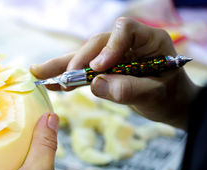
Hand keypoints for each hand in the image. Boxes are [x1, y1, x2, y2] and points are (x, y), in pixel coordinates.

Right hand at [31, 17, 199, 128]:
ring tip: (38, 72)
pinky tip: (49, 82)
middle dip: (79, 60)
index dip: (109, 46)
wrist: (168, 103)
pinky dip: (66, 77)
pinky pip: (82, 71)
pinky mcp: (103, 69)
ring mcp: (112, 55)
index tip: (98, 67)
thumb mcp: (154, 95)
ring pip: (84, 56)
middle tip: (65, 78)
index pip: (124, 29)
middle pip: (97, 43)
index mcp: (148, 39)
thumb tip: (96, 85)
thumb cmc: (168, 96)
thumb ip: (128, 89)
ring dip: (61, 66)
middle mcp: (127, 42)